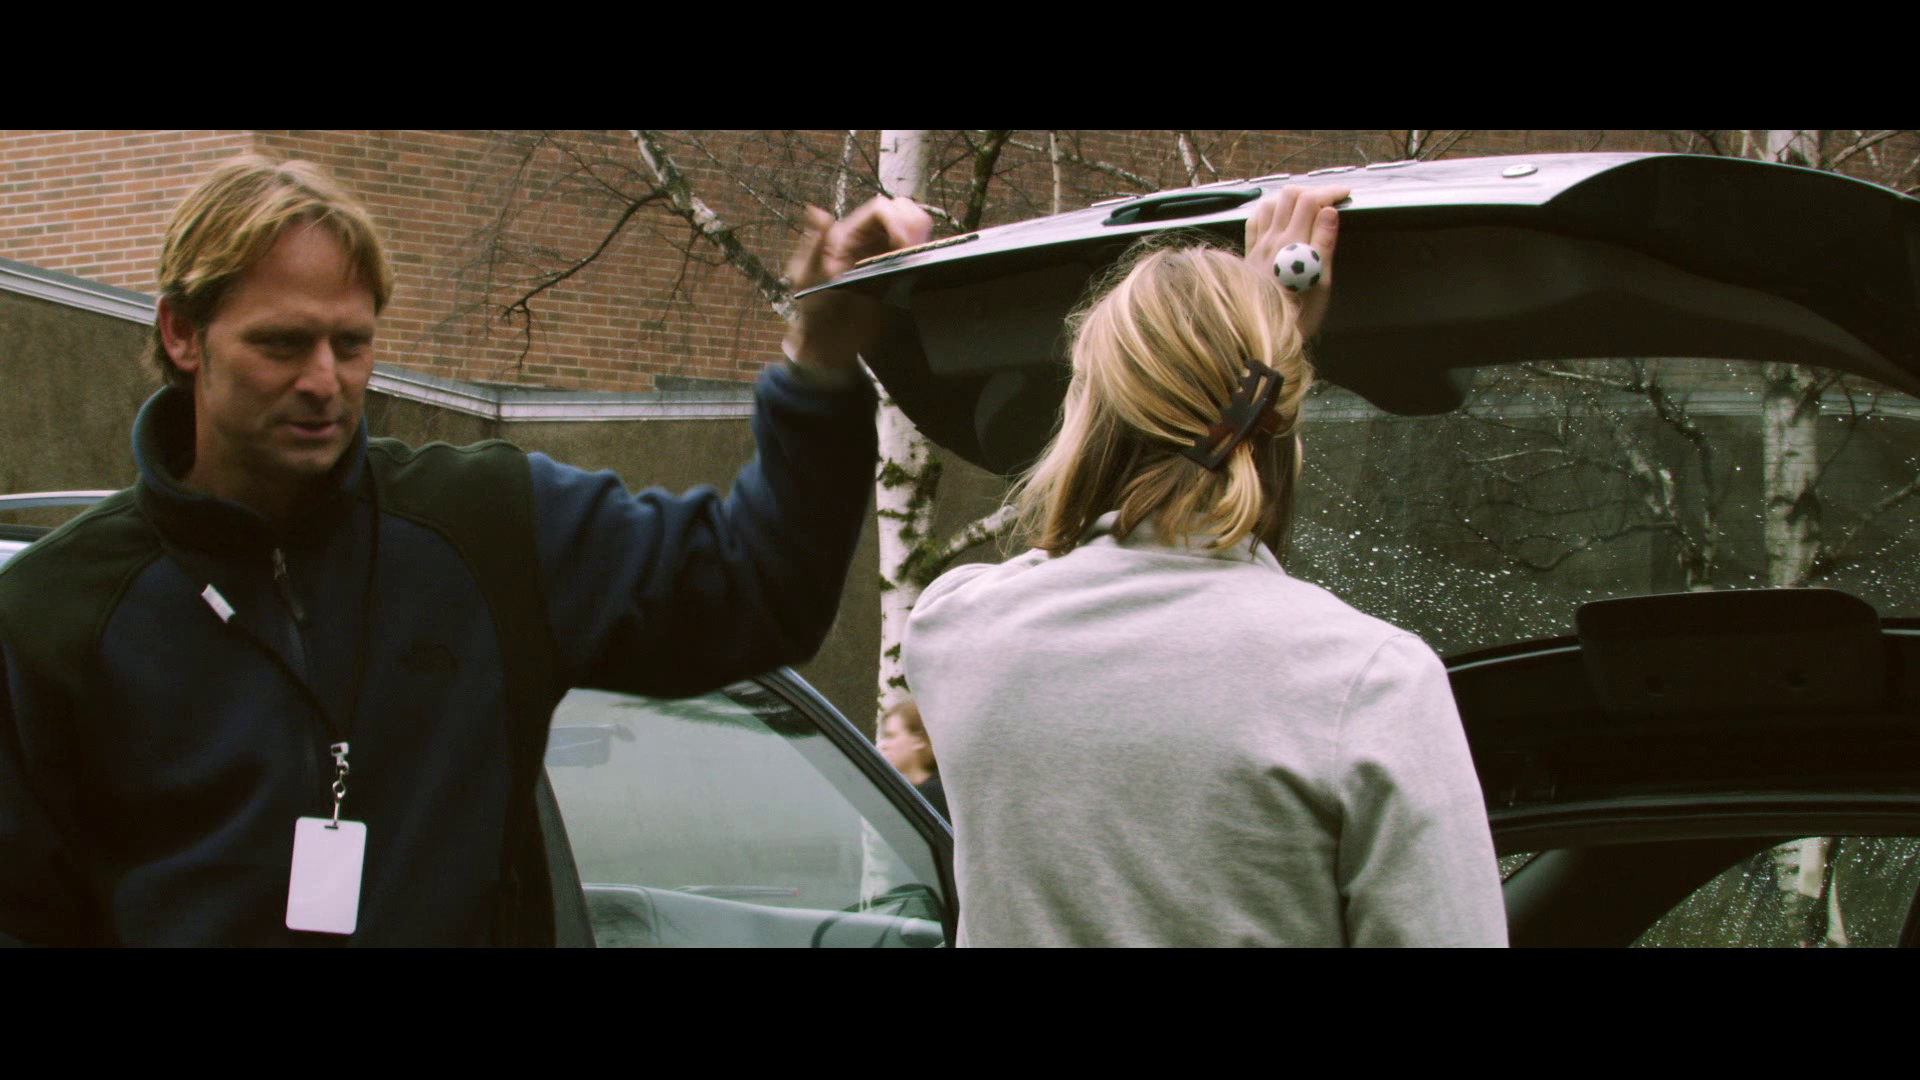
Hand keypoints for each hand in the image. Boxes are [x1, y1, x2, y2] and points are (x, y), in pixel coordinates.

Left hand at [784, 195, 933, 371]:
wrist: (829, 344)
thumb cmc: (812, 309)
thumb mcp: (806, 276)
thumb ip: (815, 244)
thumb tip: (816, 210)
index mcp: (848, 235)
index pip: (880, 210)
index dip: (896, 219)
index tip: (903, 242)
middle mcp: (869, 240)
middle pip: (901, 211)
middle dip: (913, 222)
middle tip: (915, 246)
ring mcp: (885, 257)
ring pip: (914, 229)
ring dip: (922, 235)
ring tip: (919, 253)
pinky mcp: (898, 275)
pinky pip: (916, 256)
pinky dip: (925, 253)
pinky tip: (922, 263)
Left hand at [1244, 186, 1346, 340]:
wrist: (1262, 334)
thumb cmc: (1299, 314)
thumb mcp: (1322, 282)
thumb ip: (1325, 242)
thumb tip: (1329, 211)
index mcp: (1293, 244)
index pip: (1310, 200)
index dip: (1330, 191)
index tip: (1345, 194)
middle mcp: (1272, 239)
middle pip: (1290, 196)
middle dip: (1314, 191)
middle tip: (1330, 199)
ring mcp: (1258, 245)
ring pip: (1270, 203)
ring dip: (1290, 198)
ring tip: (1307, 205)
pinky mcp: (1249, 254)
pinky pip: (1255, 220)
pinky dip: (1269, 210)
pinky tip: (1278, 215)